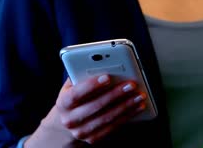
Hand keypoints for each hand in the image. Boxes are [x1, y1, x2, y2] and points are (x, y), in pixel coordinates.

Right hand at [26, 75, 146, 145]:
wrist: (70, 121)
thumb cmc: (76, 96)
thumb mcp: (73, 85)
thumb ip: (83, 74)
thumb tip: (103, 63)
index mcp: (63, 103)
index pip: (76, 94)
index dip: (91, 86)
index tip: (107, 77)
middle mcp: (70, 120)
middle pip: (95, 106)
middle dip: (116, 94)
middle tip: (131, 84)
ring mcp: (81, 132)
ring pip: (107, 118)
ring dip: (126, 106)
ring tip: (139, 95)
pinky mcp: (93, 139)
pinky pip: (113, 127)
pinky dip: (128, 116)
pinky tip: (137, 107)